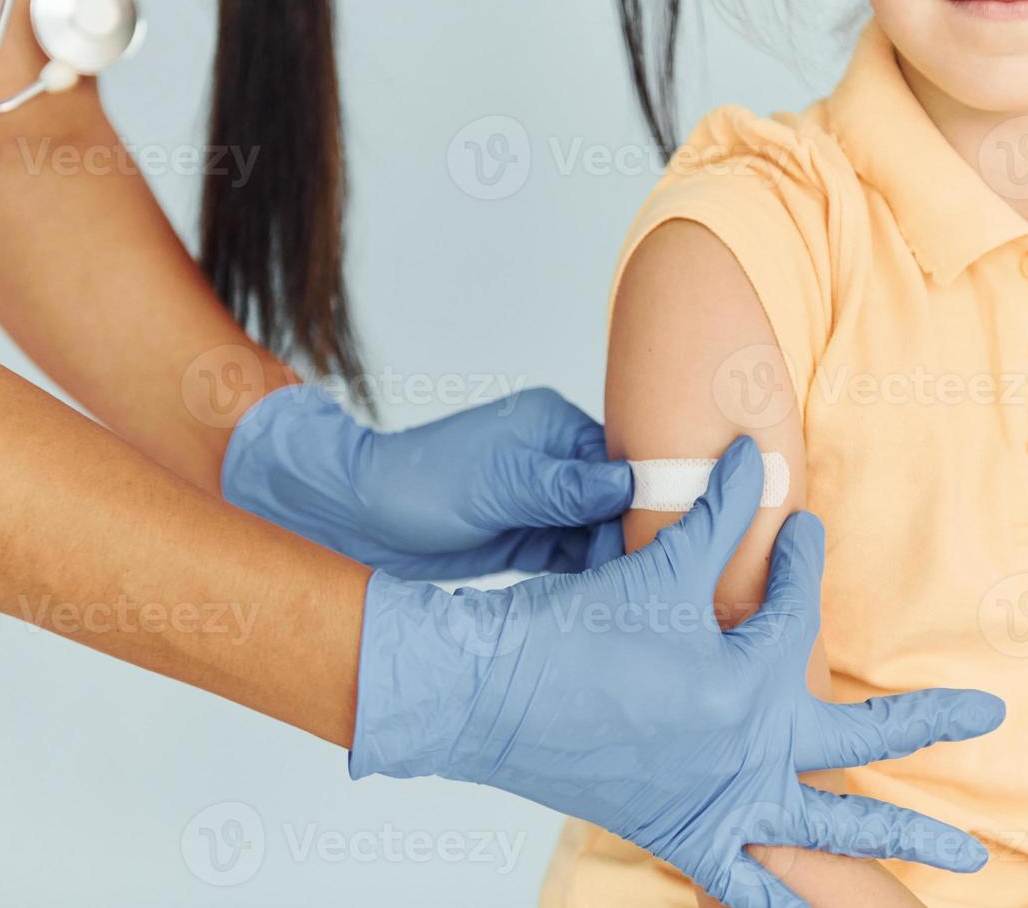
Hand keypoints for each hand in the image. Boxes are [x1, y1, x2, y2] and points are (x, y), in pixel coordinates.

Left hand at [221, 384, 632, 579]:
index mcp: (552, 426)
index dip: (647, 503)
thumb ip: (567, 489)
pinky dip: (586, 576)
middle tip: (655, 583)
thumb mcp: (501, 486)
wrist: (359, 518)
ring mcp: (541, 499)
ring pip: (598, 532)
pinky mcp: (527, 535)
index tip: (669, 543)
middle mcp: (554, 458)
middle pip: (617, 501)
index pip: (622, 464)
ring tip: (636, 600)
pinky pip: (572, 555)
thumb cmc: (420, 487)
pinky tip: (604, 602)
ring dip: (611, 560)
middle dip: (632, 536)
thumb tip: (633, 484)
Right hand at [351, 438, 1004, 906]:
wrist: (491, 696)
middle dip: (930, 721)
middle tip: (992, 711)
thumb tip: (758, 453)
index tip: (804, 531)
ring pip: (829, 829)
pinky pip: (747, 888)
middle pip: (861, 736)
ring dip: (898, 841)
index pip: (799, 614)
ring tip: (967, 862)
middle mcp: (749, 751)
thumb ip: (720, 514)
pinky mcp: (682, 835)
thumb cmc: (572, 631)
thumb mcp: (656, 568)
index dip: (804, 562)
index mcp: (748, 683)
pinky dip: (787, 907)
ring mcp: (720, 802)